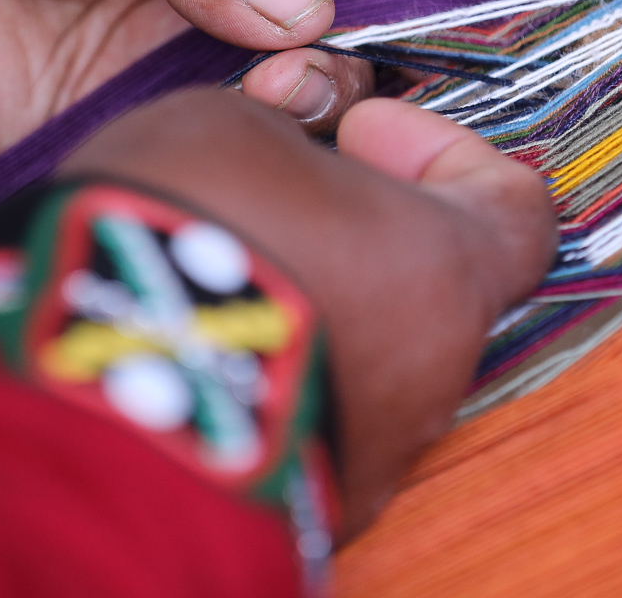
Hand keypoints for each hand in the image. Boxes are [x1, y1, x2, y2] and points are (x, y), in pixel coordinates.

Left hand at [0, 0, 430, 165]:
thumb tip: (308, 13)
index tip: (472, 35)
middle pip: (349, 49)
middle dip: (371, 68)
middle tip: (325, 69)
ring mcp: (168, 67)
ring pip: (287, 118)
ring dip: (306, 119)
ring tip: (272, 97)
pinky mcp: (109, 131)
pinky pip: (195, 161)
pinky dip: (232, 166)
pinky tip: (235, 148)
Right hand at [61, 88, 556, 540]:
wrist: (107, 395)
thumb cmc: (188, 238)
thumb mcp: (227, 122)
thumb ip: (285, 130)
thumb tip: (283, 154)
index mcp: (446, 262)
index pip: (515, 206)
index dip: (443, 151)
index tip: (364, 126)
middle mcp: (436, 367)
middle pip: (429, 279)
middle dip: (358, 227)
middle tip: (275, 190)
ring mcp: (379, 447)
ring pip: (369, 354)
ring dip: (314, 302)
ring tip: (221, 267)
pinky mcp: (313, 500)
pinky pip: (313, 416)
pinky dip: (276, 373)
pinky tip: (202, 339)